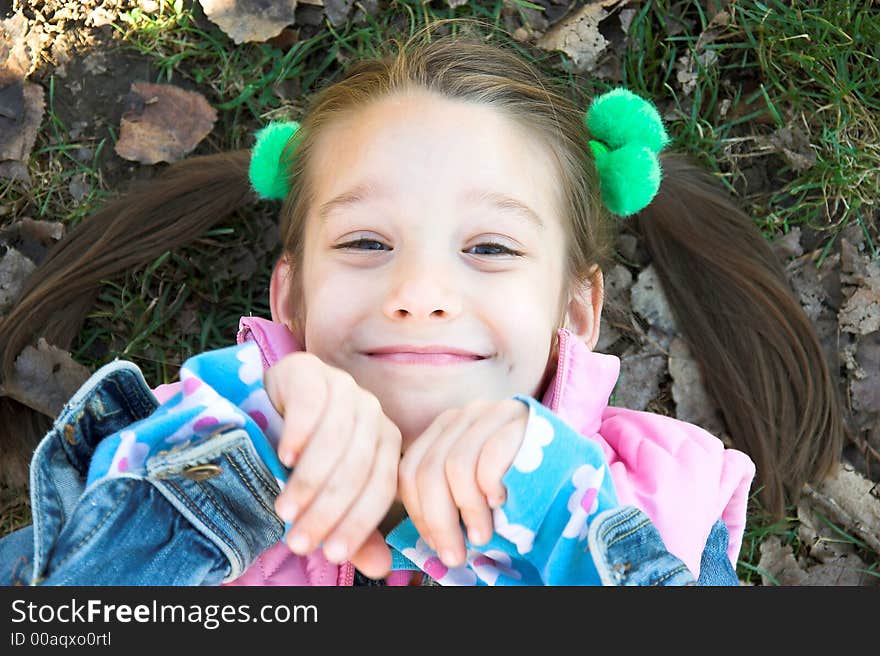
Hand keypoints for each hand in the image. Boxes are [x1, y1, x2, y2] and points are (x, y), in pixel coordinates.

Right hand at [264, 352, 401, 578]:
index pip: (381, 488)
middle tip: (298, 541)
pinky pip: (312, 404)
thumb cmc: (302, 456)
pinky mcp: (311, 370)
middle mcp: (372, 413)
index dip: (358, 525)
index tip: (330, 554)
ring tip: (285, 510)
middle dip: (327, 511)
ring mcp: (344, 387)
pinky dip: (299, 432)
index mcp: (386, 444)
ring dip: (310, 481)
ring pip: (336, 440)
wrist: (267, 405)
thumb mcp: (326, 494)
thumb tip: (381, 569)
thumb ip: (353, 527)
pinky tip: (284, 456)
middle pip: (359, 468)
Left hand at [398, 399, 527, 567]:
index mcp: (444, 430)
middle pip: (428, 470)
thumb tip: (422, 537)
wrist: (574, 468)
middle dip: (438, 520)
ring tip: (482, 535)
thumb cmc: (520, 486)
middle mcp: (464, 415)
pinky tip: (501, 503)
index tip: (434, 544)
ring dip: (467, 511)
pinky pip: (489, 459)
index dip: (417, 512)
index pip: (410, 469)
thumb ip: (445, 498)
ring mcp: (491, 413)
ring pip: (456, 467)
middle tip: (455, 554)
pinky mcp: (520, 419)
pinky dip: (490, 489)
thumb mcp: (474, 490)